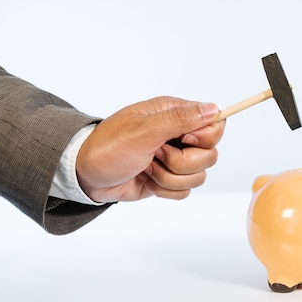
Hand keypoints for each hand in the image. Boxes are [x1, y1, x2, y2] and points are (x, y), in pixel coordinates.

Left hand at [76, 96, 224, 202]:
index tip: (182, 139)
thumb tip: (214, 109)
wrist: (86, 176)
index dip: (203, 138)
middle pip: (210, 155)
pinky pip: (185, 191)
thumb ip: (180, 119)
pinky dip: (164, 190)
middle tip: (155, 154)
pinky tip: (147, 179)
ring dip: (168, 178)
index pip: (215, 125)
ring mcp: (175, 159)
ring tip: (146, 167)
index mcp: (175, 115)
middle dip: (181, 162)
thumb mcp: (144, 130)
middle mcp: (179, 136)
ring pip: (198, 176)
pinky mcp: (170, 179)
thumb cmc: (108, 148)